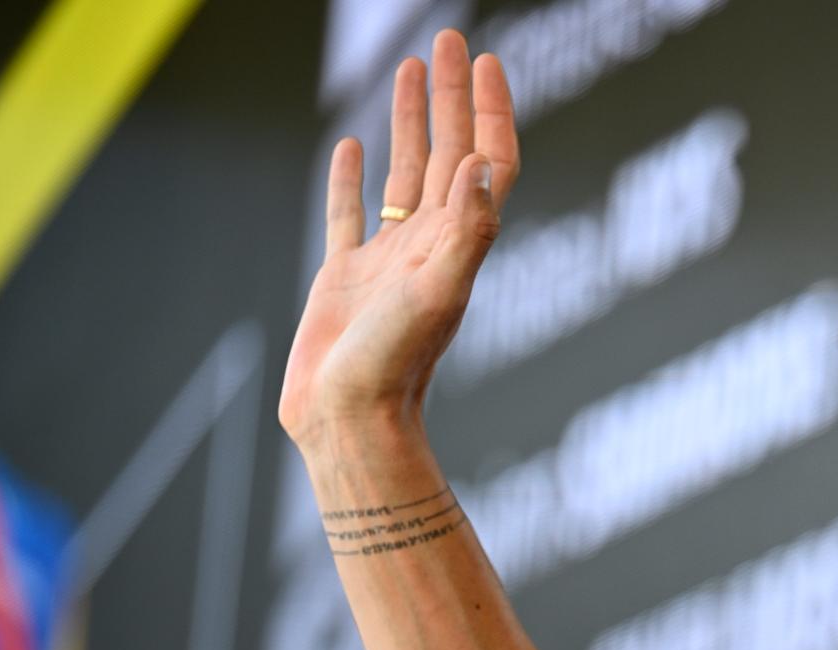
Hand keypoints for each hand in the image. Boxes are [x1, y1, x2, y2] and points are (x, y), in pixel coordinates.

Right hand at [279, 29, 520, 449]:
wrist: (349, 422)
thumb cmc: (395, 366)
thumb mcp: (440, 292)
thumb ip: (468, 229)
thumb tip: (484, 164)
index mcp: (458, 243)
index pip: (487, 162)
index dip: (491, 110)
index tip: (487, 59)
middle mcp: (430, 246)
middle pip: (449, 154)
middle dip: (451, 97)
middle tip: (449, 38)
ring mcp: (388, 261)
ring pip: (405, 175)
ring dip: (411, 123)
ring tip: (410, 71)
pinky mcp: (345, 279)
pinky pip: (351, 214)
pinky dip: (353, 179)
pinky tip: (353, 146)